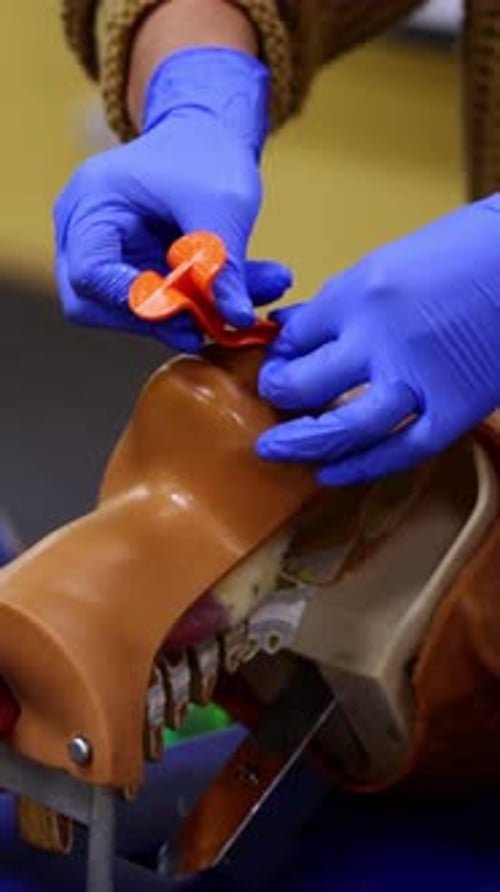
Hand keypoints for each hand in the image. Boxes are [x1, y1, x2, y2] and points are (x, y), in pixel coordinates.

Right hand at [54, 48, 290, 351]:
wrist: (206, 134)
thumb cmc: (208, 153)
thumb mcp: (223, 204)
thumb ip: (225, 264)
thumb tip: (239, 319)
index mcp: (91, 203)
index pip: (89, 274)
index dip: (131, 303)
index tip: (184, 315)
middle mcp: (83, 232)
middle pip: (92, 304)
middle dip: (152, 321)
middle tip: (206, 326)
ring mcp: (103, 254)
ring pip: (124, 314)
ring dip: (182, 320)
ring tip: (240, 311)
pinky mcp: (128, 270)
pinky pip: (152, 306)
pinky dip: (194, 310)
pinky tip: (239, 301)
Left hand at [257, 197, 499, 482]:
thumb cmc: (463, 251)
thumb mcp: (390, 261)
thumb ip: (339, 300)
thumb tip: (289, 324)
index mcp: (362, 293)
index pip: (296, 337)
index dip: (279, 354)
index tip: (278, 363)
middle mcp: (380, 339)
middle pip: (306, 383)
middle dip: (278, 395)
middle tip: (271, 400)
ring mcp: (419, 379)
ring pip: (345, 428)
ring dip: (303, 444)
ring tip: (274, 450)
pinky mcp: (455, 410)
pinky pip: (400, 451)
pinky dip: (361, 467)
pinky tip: (330, 473)